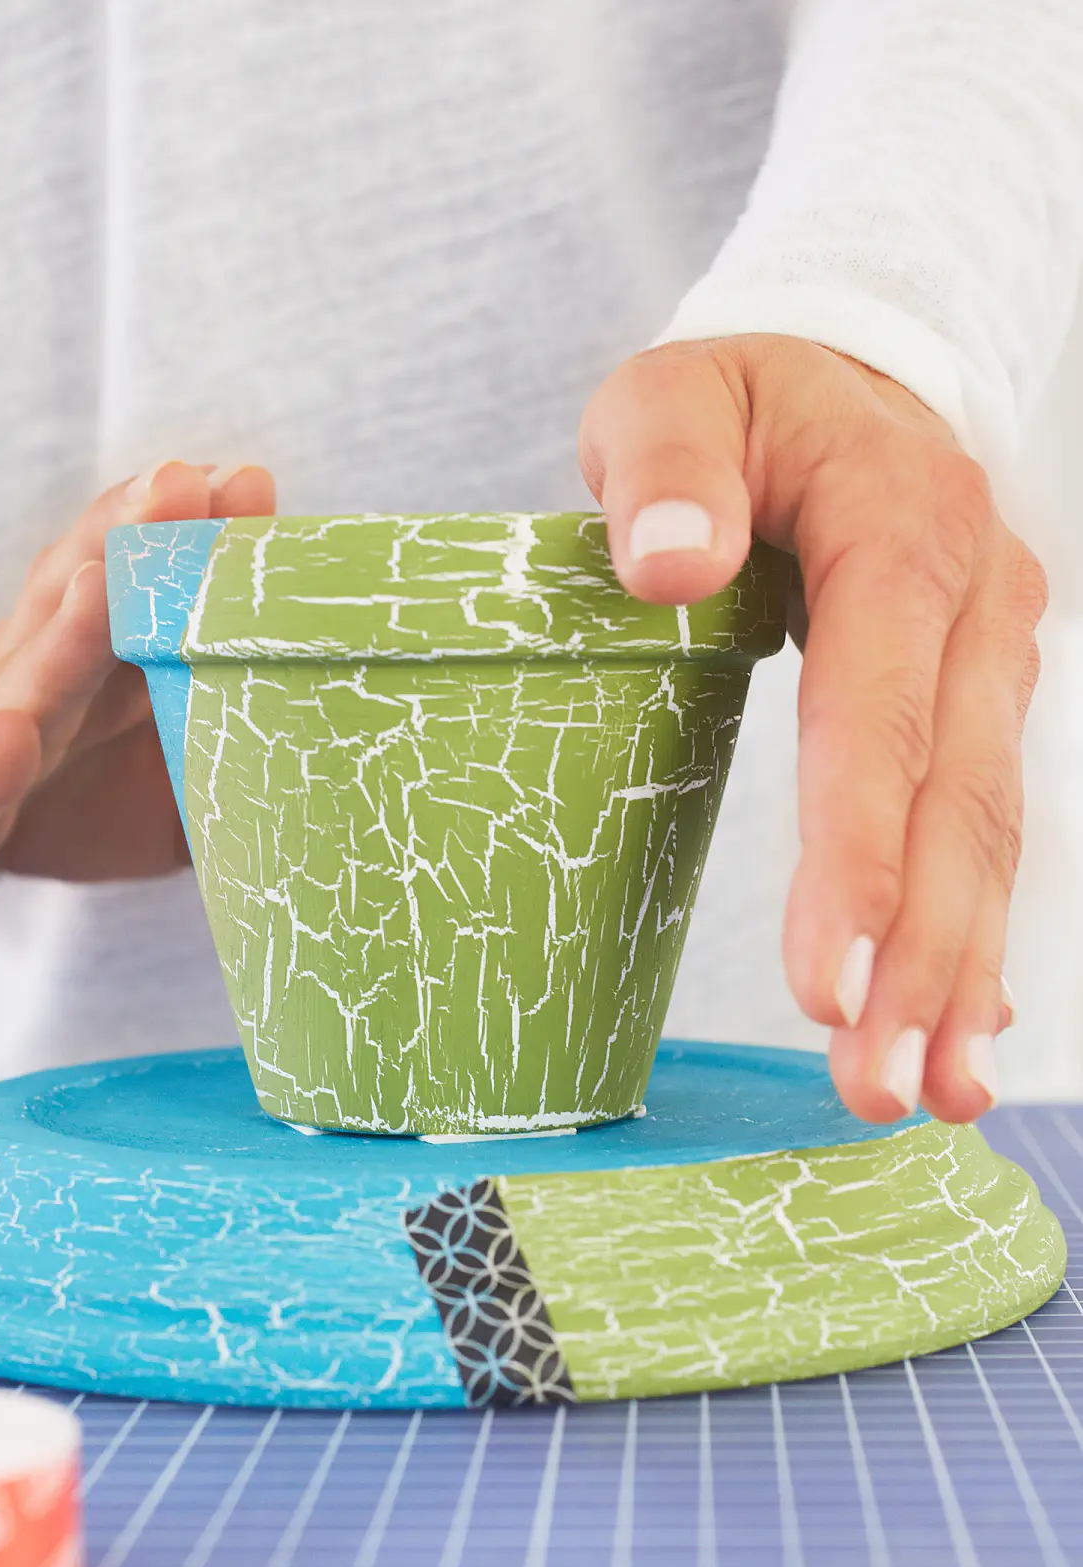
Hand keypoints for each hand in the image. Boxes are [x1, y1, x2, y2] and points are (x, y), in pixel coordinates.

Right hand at [0, 460, 275, 941]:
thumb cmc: (30, 797)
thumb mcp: (141, 779)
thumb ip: (219, 753)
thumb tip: (325, 746)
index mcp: (81, 668)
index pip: (135, 589)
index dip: (184, 540)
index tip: (246, 485)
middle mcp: (24, 684)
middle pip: (74, 601)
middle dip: (129, 539)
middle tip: (185, 481)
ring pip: (18, 681)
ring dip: (63, 630)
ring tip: (103, 582)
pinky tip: (9, 737)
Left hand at [580, 335, 1041, 1124]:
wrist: (860, 377)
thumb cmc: (744, 402)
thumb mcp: (676, 393)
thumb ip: (666, 462)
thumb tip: (662, 562)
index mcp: (900, 532)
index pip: (880, 712)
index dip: (858, 853)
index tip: (829, 980)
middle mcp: (976, 609)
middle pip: (953, 802)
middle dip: (918, 957)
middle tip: (874, 1083)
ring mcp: (996, 661)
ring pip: (988, 834)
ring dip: (959, 972)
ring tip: (929, 1095)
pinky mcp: (987, 703)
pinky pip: (989, 829)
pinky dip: (976, 936)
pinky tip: (963, 1036)